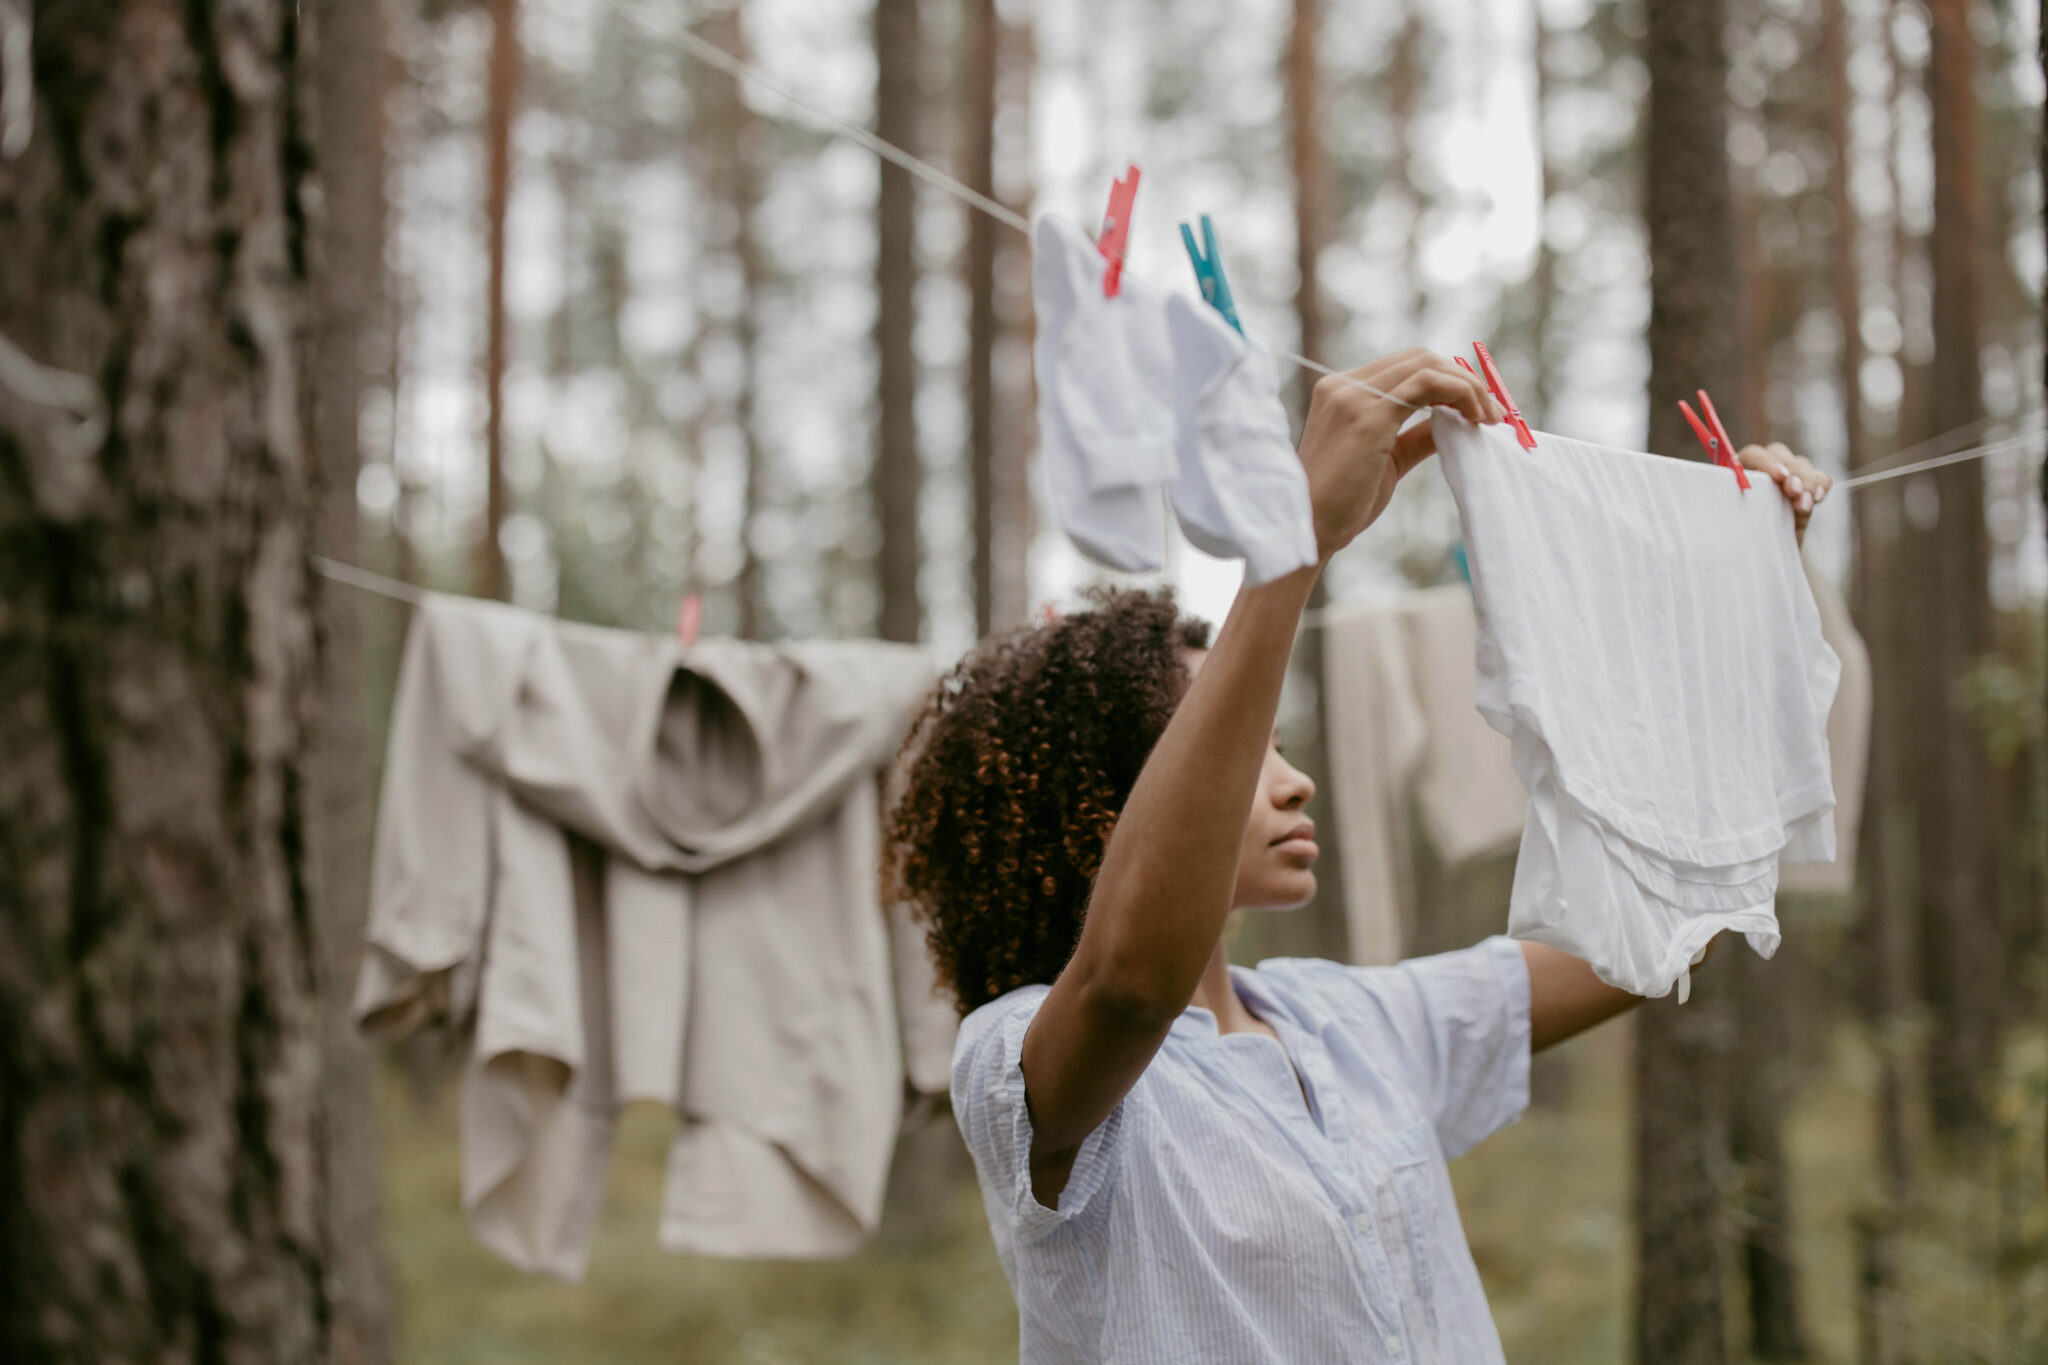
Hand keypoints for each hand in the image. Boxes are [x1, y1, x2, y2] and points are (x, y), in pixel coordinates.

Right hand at [1296, 350, 1502, 562]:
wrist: (1310, 529)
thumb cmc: (1343, 504)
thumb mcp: (1386, 460)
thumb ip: (1416, 435)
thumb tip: (1455, 422)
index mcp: (1342, 392)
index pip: (1406, 366)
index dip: (1448, 380)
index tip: (1477, 407)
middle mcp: (1344, 385)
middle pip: (1420, 358)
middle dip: (1464, 379)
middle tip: (1492, 412)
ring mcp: (1353, 396)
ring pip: (1427, 365)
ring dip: (1468, 386)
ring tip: (1488, 417)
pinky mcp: (1368, 414)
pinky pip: (1428, 384)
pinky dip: (1459, 393)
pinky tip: (1474, 418)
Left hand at [1737, 442, 1830, 545]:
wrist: (1758, 565)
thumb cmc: (1738, 549)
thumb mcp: (1732, 533)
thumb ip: (1734, 513)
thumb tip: (1733, 500)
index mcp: (1735, 476)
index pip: (1752, 455)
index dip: (1765, 462)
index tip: (1778, 477)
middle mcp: (1760, 473)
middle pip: (1778, 454)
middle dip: (1790, 470)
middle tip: (1794, 491)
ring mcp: (1785, 480)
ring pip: (1800, 464)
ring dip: (1806, 480)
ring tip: (1804, 505)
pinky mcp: (1806, 492)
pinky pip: (1819, 478)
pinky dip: (1821, 484)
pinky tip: (1818, 499)